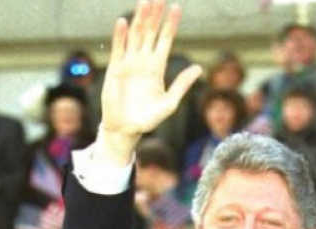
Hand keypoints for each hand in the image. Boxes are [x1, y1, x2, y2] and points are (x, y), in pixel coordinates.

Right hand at [97, 1, 201, 162]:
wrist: (127, 129)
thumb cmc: (148, 119)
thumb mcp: (170, 103)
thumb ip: (182, 85)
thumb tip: (199, 68)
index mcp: (157, 68)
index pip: (164, 41)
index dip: (170, 25)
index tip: (176, 8)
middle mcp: (143, 62)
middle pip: (150, 33)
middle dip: (155, 16)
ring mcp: (129, 64)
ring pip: (135, 36)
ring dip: (140, 19)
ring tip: (145, 2)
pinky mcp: (116, 69)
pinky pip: (119, 49)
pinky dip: (121, 36)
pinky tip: (124, 22)